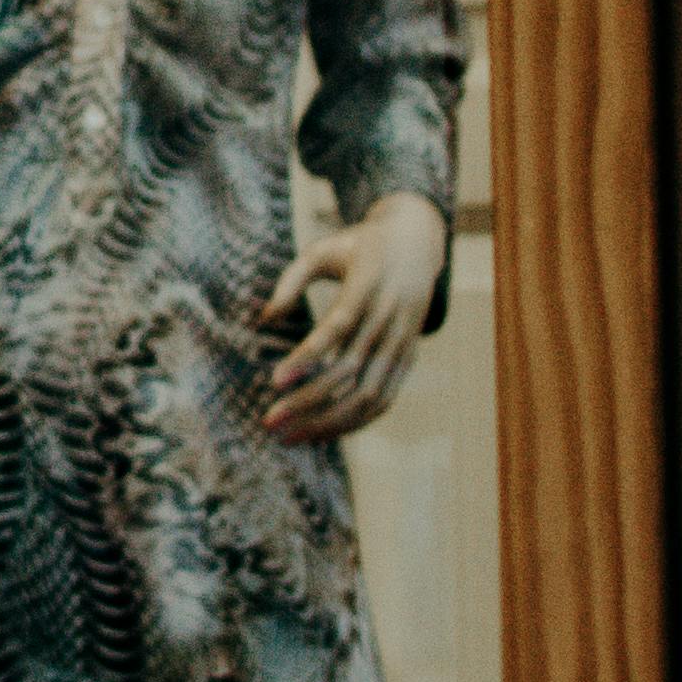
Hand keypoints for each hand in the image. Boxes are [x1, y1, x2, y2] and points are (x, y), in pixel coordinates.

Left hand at [260, 192, 447, 442]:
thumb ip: (291, 280)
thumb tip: (264, 318)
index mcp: (368, 284)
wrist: (417, 244)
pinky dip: (354, 421)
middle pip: (349, 370)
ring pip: (369, 394)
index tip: (274, 381)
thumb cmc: (358, 248)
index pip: (338, 326)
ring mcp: (403, 341)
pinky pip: (384, 399)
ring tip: (288, 437)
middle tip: (269, 421)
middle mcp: (390, 316)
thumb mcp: (322, 250)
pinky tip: (320, 432)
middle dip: (307, 401)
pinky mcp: (409, 358)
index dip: (308, 356)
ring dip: (328, 422)